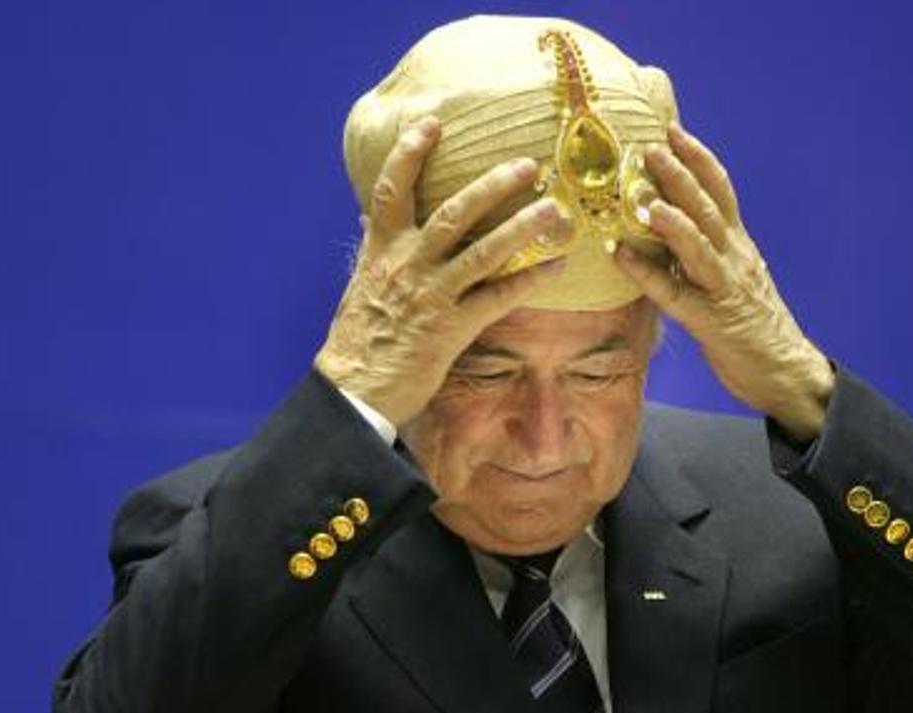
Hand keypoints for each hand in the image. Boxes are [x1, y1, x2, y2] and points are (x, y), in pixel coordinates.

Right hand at [315, 116, 566, 425]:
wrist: (354, 389)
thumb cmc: (359, 337)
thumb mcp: (360, 283)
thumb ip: (373, 246)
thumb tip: (368, 213)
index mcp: (382, 250)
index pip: (392, 190)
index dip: (410, 154)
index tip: (432, 123)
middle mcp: (408, 265)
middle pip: (453, 213)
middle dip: (492, 185)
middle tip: (527, 164)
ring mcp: (432, 295)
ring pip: (483, 251)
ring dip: (522, 227)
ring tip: (554, 208)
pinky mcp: (453, 328)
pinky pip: (499, 298)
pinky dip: (530, 280)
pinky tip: (558, 266)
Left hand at [614, 123, 833, 439]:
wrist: (785, 369)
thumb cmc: (753, 325)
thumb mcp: (735, 277)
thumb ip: (708, 251)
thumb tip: (671, 227)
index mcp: (740, 245)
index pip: (722, 191)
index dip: (698, 159)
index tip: (673, 130)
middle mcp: (735, 258)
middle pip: (709, 209)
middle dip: (680, 176)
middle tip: (650, 148)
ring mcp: (725, 289)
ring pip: (699, 246)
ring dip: (671, 220)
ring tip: (644, 198)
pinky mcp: (712, 322)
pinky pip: (675, 295)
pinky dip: (647, 274)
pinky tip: (620, 256)